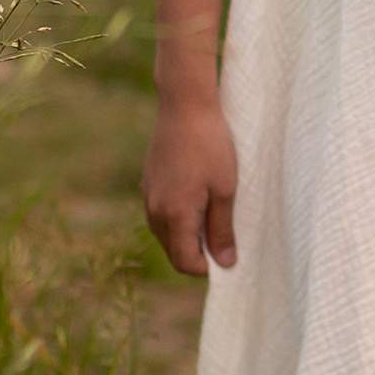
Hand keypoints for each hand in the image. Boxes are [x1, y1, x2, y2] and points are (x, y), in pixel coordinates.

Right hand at [144, 98, 239, 277]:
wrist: (184, 106)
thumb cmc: (211, 146)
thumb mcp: (225, 190)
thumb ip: (222, 230)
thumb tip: (225, 262)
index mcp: (175, 215)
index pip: (184, 262)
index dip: (205, 268)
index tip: (226, 257)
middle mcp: (154, 210)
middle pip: (173, 251)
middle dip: (196, 253)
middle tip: (224, 236)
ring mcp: (148, 195)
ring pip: (166, 233)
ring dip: (187, 235)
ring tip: (214, 214)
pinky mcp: (147, 182)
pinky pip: (160, 213)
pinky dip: (178, 218)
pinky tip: (198, 198)